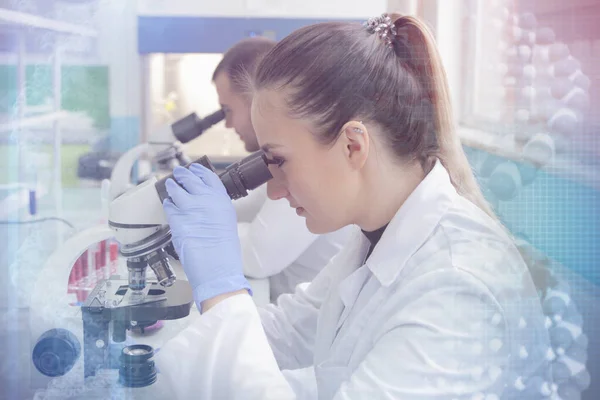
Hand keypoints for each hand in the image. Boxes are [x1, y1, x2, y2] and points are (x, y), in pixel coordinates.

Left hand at [162, 164, 250, 308]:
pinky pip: (169, 207)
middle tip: (178, 173)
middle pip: (191, 179)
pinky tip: (168, 205)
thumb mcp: (226, 223)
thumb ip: (215, 209)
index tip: (195, 168)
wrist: (218, 268)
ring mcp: (190, 209)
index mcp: (222, 201)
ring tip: (169, 185)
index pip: (209, 178)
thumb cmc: (225, 252)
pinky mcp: (177, 220)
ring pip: (176, 190)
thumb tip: (204, 203)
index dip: (200, 171)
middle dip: (182, 175)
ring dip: (172, 187)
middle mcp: (207, 200)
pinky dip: (168, 205)